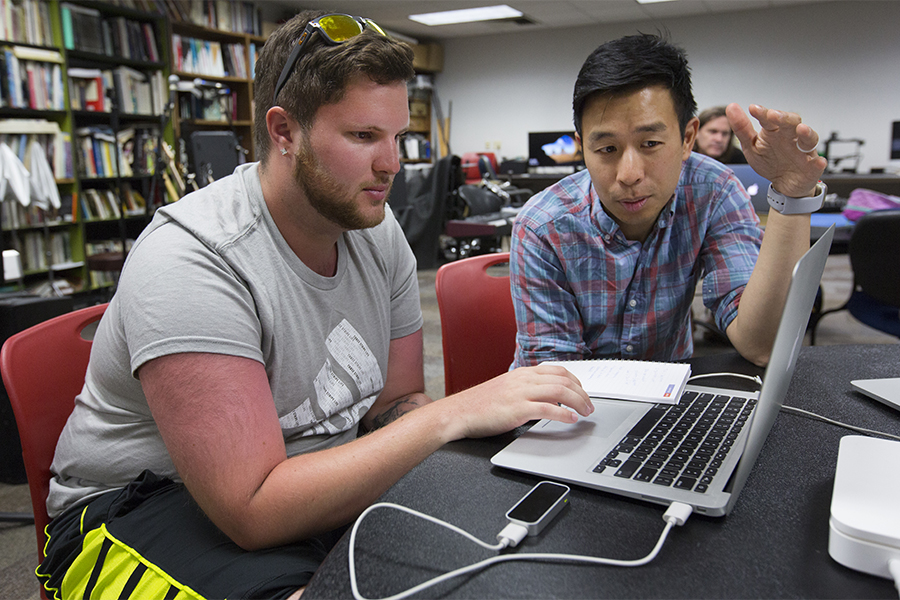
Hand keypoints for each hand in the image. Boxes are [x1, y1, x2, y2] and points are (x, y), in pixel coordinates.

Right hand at [439, 364, 593, 439]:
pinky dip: (563, 414)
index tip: (583, 392)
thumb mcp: (505, 388)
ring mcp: (520, 393)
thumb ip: (524, 388)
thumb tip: (544, 396)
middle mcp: (523, 380)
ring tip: (585, 413)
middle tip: (590, 406)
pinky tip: (570, 420)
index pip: (557, 370)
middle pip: (563, 379)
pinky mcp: (517, 410)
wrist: (458, 413)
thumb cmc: (479, 405)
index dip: (575, 381)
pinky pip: (547, 409)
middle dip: (582, 393)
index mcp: (521, 373)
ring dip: (578, 402)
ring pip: (559, 391)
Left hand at [726, 103, 826, 196]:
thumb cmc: (769, 161)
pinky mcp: (812, 166)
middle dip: (784, 118)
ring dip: (807, 133)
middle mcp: (791, 137)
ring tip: (801, 129)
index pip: (770, 118)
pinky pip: (818, 163)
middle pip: (792, 122)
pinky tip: (817, 162)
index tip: (753, 109)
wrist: (784, 184)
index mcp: (775, 132)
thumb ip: (742, 128)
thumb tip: (731, 107)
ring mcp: (803, 151)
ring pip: (809, 139)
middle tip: (773, 116)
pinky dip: (818, 162)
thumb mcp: (752, 147)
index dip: (763, 113)